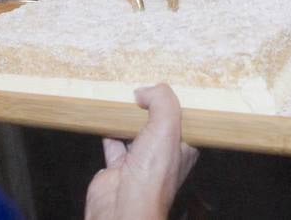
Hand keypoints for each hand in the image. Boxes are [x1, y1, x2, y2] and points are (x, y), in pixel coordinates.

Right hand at [86, 84, 198, 219]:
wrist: (123, 206)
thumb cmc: (152, 174)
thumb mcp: (167, 125)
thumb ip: (161, 99)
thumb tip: (144, 92)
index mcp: (184, 148)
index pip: (185, 120)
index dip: (178, 103)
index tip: (168, 84)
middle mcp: (163, 156)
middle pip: (157, 123)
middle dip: (150, 107)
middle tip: (142, 87)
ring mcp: (140, 162)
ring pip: (134, 131)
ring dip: (128, 117)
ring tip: (124, 96)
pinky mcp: (117, 167)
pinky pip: (112, 142)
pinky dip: (108, 129)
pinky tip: (106, 115)